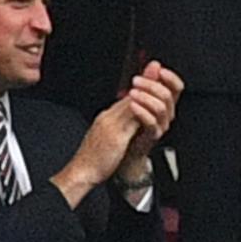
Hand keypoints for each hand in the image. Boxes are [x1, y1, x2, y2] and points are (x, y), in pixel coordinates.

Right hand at [50, 61, 183, 207]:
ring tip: (159, 86)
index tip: (150, 72)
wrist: (81, 172)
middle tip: (157, 69)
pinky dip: (142, 112)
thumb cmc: (93, 159)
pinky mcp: (115, 137)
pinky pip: (131, 121)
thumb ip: (120, 126)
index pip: (126, 98)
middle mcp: (107, 118)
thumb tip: (132, 118)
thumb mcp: (108, 138)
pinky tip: (152, 110)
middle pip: (130, 96)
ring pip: (131, 104)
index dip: (140, 86)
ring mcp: (110, 126)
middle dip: (146, 82)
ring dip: (147, 94)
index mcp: (106, 118)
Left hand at [121, 60, 183, 165]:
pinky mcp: (152, 135)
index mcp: (165, 101)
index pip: (176, 87)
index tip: (160, 70)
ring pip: (161, 108)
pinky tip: (132, 105)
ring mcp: (161, 125)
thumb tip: (154, 64)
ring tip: (131, 92)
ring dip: (146, 97)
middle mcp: (166, 113)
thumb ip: (148, 80)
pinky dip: (142, 112)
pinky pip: (152, 122)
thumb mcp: (139, 96)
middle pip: (167, 95)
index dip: (170, 77)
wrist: (125, 148)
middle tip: (136, 80)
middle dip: (151, 85)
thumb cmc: (132, 122)